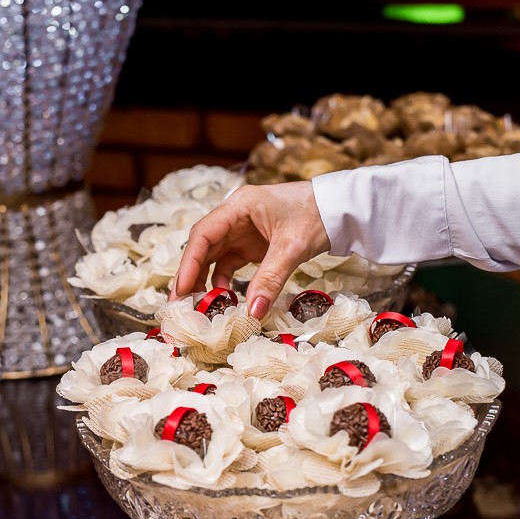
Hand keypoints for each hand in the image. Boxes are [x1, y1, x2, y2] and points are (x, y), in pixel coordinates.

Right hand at [171, 182, 329, 319]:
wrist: (339, 210)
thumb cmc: (317, 215)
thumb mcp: (292, 248)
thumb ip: (270, 279)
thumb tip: (253, 312)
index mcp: (239, 206)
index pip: (203, 234)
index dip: (189, 263)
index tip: (181, 289)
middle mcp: (234, 216)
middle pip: (202, 247)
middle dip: (190, 275)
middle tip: (180, 304)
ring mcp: (241, 230)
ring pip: (213, 257)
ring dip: (205, 281)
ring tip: (200, 306)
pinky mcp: (251, 244)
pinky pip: (229, 264)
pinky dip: (224, 282)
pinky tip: (225, 299)